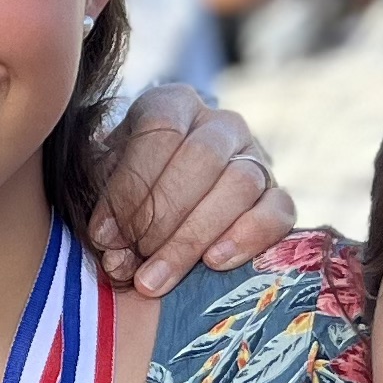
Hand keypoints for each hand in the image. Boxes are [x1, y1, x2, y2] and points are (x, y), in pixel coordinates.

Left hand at [83, 83, 294, 294]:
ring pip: (240, 185)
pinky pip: (278, 210)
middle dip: (162, 215)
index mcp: (173, 104)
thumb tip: (117, 258)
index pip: (160, 129)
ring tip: (156, 277)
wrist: (169, 191)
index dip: (131, 185)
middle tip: (132, 257)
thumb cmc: (130, 182)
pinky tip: (213, 263)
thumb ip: (109, 211)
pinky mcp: (277, 194)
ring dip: (194, 237)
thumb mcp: (106, 181)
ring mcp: (255, 157)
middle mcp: (220, 124)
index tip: (104, 235)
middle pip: (202, 158)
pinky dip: (247, 238)